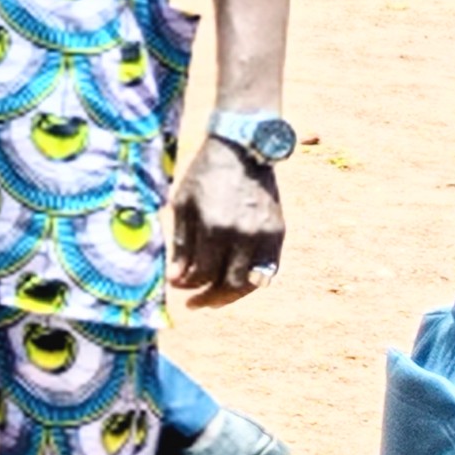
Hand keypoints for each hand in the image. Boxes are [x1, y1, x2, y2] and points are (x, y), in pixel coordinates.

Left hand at [171, 136, 286, 305]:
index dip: (187, 284)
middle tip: (194, 303)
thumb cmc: (205, 176)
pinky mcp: (278, 233)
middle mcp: (244, 235)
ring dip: (231, 295)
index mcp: (215, 227)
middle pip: (228, 283)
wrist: (243, 151)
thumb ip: (181, 244)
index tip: (176, 285)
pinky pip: (268, 269)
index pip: (201, 272)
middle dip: (208, 297)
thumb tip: (177, 279)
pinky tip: (235, 283)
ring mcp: (265, 235)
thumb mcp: (183, 205)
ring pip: (251, 282)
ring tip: (213, 300)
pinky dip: (251, 281)